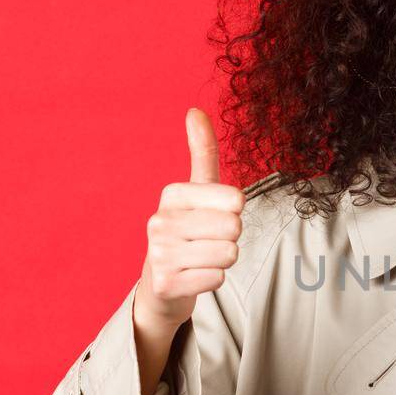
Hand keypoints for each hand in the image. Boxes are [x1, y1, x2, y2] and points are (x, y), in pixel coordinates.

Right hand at [136, 108, 245, 330]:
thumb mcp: (197, 190)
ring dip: (223, 260)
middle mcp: (160, 221)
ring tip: (201, 258)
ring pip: (229, 254)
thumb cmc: (188, 230)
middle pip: (234, 227)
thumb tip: (195, 110)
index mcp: (172, 194)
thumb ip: (202, 151)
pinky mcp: (165, 284)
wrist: (162, 282)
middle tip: (208, 241)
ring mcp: (159, 254)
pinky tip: (193, 276)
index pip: (235, 199)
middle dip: (230, 238)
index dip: (234, 212)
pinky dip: (212, 280)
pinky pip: (217, 278)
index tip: (212, 217)